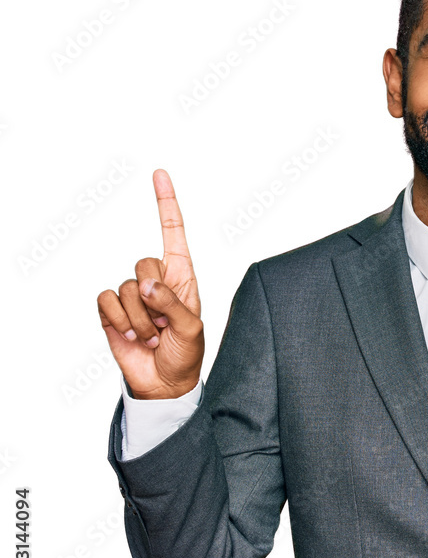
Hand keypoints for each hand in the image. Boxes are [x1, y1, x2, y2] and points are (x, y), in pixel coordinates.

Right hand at [97, 170, 203, 398]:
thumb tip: (146, 283)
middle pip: (144, 262)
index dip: (166, 204)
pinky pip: (106, 300)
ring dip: (140, 318)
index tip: (159, 174)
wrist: (163, 383)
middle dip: (155, 297)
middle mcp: (156, 280)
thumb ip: (172, 303)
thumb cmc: (186, 353)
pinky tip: (132, 336)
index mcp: (182, 277)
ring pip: (126, 287)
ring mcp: (132, 295)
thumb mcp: (191, 328)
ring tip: (152, 336)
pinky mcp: (111, 310)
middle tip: (165, 324)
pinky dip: (119, 320)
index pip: (173, 233)